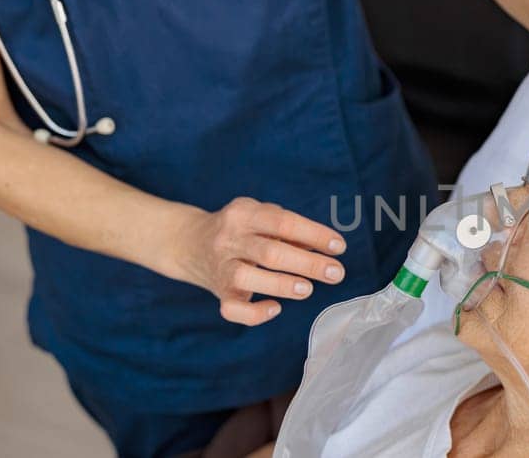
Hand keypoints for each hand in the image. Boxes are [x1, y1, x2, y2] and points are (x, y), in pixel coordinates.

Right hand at [170, 197, 346, 325]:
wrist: (189, 242)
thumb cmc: (238, 229)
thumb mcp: (259, 215)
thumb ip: (288, 228)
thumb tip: (324, 246)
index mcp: (243, 214)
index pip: (283, 222)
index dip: (314, 234)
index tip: (338, 246)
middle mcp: (229, 239)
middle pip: (270, 252)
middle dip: (308, 263)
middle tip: (336, 273)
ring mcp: (221, 267)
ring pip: (248, 277)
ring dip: (282, 284)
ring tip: (307, 289)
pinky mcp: (218, 292)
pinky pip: (232, 309)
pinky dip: (255, 313)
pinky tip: (275, 308)